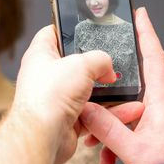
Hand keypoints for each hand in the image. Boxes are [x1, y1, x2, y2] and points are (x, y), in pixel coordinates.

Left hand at [12, 25, 142, 163]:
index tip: (84, 28)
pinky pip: (92, 112)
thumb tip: (108, 68)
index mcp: (41, 55)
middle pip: (75, 64)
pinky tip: (122, 109)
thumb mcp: (81, 64)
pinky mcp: (68, 118)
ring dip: (106, 91)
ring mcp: (57, 98)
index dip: (67, 28)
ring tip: (123, 87)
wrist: (43, 136)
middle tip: (111, 62)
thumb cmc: (48, 96)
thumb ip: (100, 59)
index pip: (52, 33)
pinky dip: (107, 112)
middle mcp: (47, 76)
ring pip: (87, 90)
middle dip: (95, 65)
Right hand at [81, 7, 163, 163]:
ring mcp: (154, 123)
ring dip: (107, 124)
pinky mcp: (150, 136)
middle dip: (109, 88)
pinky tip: (107, 156)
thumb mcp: (135, 151)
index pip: (155, 59)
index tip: (140, 15)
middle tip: (93, 81)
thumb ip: (110, 129)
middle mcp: (159, 109)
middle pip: (131, 85)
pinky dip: (113, 140)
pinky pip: (127, 129)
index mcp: (161, 104)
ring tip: (95, 139)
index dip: (147, 34)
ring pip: (125, 111)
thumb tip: (88, 109)